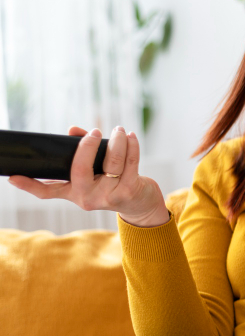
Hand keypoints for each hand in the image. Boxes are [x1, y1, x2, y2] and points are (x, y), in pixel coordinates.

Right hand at [7, 126, 169, 226]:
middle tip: (95, 132)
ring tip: (119, 130)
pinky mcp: (128, 191)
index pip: (47, 192)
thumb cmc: (112, 183)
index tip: (13, 177)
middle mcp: (87, 197)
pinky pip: (131, 163)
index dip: (29, 185)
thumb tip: (73, 130)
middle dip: (86, 146)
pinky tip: (132, 136)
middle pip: (79, 170)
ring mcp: (108, 196)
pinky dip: (132, 146)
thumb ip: (82, 152)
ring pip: (112, 163)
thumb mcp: (94, 172)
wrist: (140, 205)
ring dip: (117, 142)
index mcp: (73, 193)